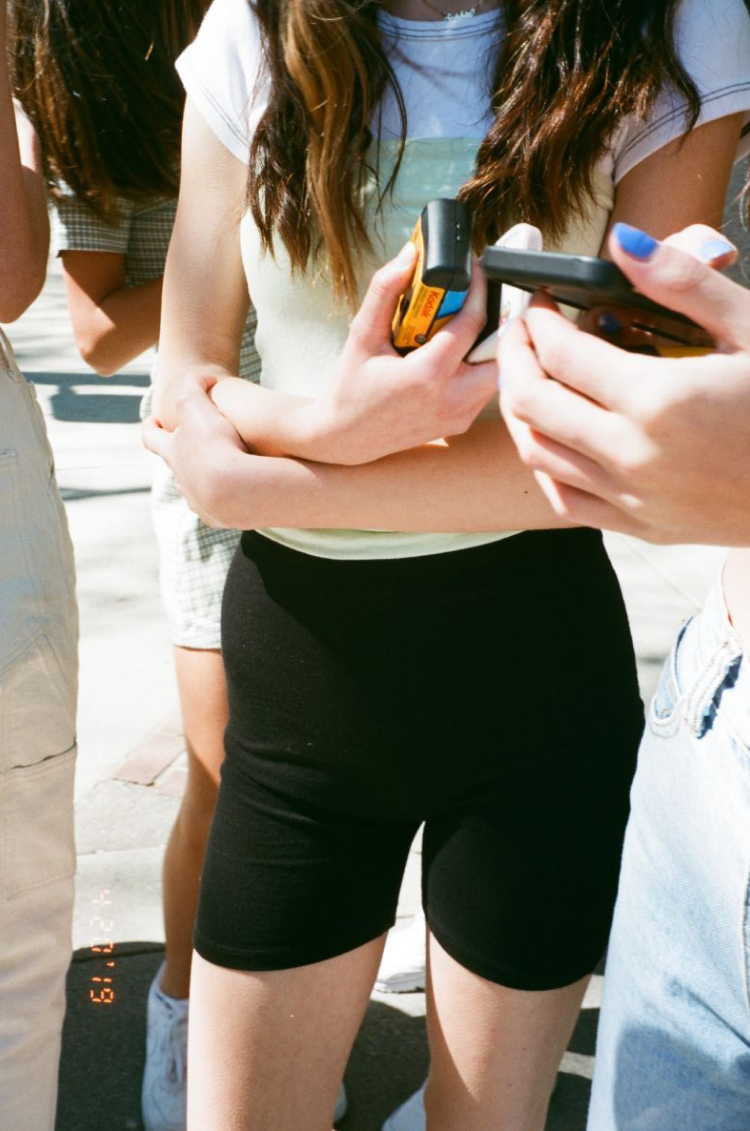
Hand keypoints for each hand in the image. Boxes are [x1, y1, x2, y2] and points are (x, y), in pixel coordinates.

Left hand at [143, 373, 248, 528]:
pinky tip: (239, 494)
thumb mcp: (199, 404)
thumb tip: (202, 377)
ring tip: (223, 474)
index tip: (152, 421)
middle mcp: (181, 480)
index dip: (149, 427)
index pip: (151, 438)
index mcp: (172, 452)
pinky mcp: (218, 518)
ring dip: (205, 481)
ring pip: (196, 490)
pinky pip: (219, 508)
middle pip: (176, 467)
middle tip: (196, 447)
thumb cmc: (216, 445)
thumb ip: (195, 385)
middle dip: (183, 457)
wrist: (237, 490)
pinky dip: (225, 499)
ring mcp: (198, 502)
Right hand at [297, 243, 498, 464]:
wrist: (346, 437)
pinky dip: (479, 367)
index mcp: (426, 376)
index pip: (473, 323)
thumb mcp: (362, 335)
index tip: (477, 268)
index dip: (479, 289)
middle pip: (499, 350)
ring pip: (498, 371)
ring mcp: (459, 416)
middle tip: (477, 301)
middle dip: (495, 320)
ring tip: (466, 326)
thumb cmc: (351, 387)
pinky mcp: (460, 424)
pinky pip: (485, 390)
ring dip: (488, 344)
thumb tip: (409, 255)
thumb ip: (385, 292)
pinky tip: (458, 354)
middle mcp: (450, 399)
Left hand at [499, 223, 749, 544]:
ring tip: (533, 375)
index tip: (541, 302)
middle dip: (513, 357)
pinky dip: (548, 464)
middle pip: (532, 403)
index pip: (560, 355)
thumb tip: (623, 242)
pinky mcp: (643, 526)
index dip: (538, 320)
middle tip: (522, 331)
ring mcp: (634, 497)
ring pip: (538, 452)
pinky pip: (565, 499)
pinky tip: (557, 435)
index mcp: (660, 400)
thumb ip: (684, 284)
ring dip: (522, 409)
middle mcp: (634, 454)